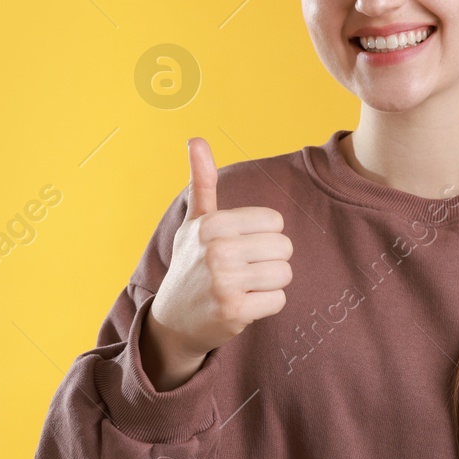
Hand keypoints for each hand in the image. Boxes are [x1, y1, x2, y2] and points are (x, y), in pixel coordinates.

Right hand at [145, 137, 292, 380]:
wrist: (174, 319)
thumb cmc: (192, 264)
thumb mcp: (195, 223)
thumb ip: (202, 182)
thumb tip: (196, 139)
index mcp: (212, 224)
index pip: (275, 222)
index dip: (263, 237)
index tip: (239, 248)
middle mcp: (216, 250)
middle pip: (284, 248)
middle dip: (269, 261)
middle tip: (241, 271)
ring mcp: (224, 282)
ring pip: (284, 274)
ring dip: (269, 284)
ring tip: (243, 287)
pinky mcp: (234, 311)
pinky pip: (278, 301)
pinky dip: (265, 306)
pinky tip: (242, 305)